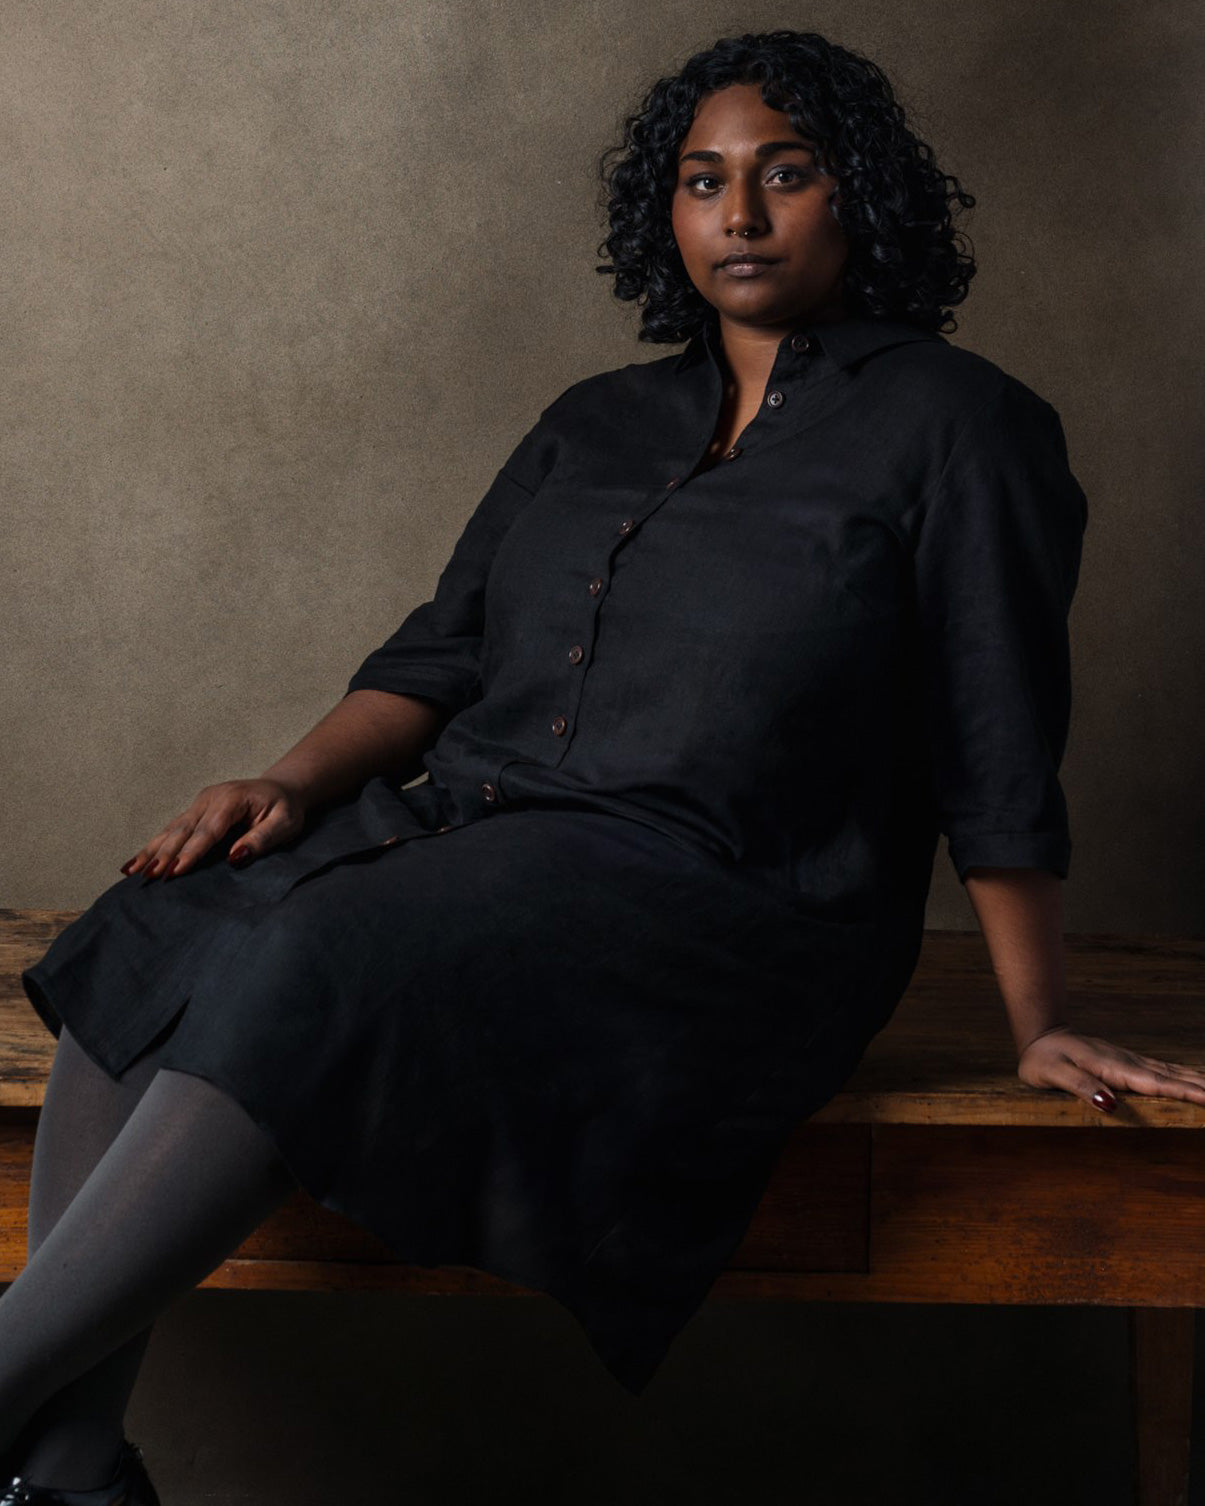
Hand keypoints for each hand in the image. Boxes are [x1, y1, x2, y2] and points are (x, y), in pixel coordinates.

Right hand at [120, 778, 308, 880]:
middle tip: (149, 876)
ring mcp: (200, 803)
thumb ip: (262, 839)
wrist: (282, 789)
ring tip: (132, 872)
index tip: (174, 871)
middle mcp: (210, 798)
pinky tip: (135, 863)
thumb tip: (235, 858)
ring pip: (172, 829)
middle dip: (164, 854)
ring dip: (151, 850)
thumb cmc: (285, 808)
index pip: (208, 830)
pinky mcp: (195, 811)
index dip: (191, 852)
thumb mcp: (285, 824)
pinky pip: (172, 830)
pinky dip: (153, 846)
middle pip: (183, 830)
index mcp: (232, 799)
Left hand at [1017, 1026, 1204, 1113]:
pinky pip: (1163, 1070)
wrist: (1040, 1035)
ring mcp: (1129, 1060)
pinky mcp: (1128, 1062)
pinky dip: (1185, 1076)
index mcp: (1112, 1067)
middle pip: (1173, 1077)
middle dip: (1202, 1088)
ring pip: (1172, 1071)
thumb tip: (1111, 1105)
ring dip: (1199, 1080)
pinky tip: (1196, 1079)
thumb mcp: (1052, 1073)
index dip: (1186, 1093)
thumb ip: (1080, 1086)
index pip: (1156, 1084)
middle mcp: (1127, 1062)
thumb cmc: (1042, 1058)